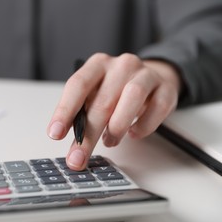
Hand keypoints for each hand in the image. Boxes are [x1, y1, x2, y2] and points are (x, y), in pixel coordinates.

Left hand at [47, 53, 180, 169]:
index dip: (65, 110)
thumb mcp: (96, 94)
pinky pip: (157, 107)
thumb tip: (73, 141)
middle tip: (78, 157)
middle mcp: (121, 65)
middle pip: (102, 100)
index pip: (77, 85)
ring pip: (131, 97)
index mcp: (97, 64)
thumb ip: (84, 111)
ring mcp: (145, 74)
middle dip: (88, 135)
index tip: (55, 133)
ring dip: (117, 126)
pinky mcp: (166, 88)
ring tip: (110, 141)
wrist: (152, 77)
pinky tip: (133, 134)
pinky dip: (144, 125)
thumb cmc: (117, 89)